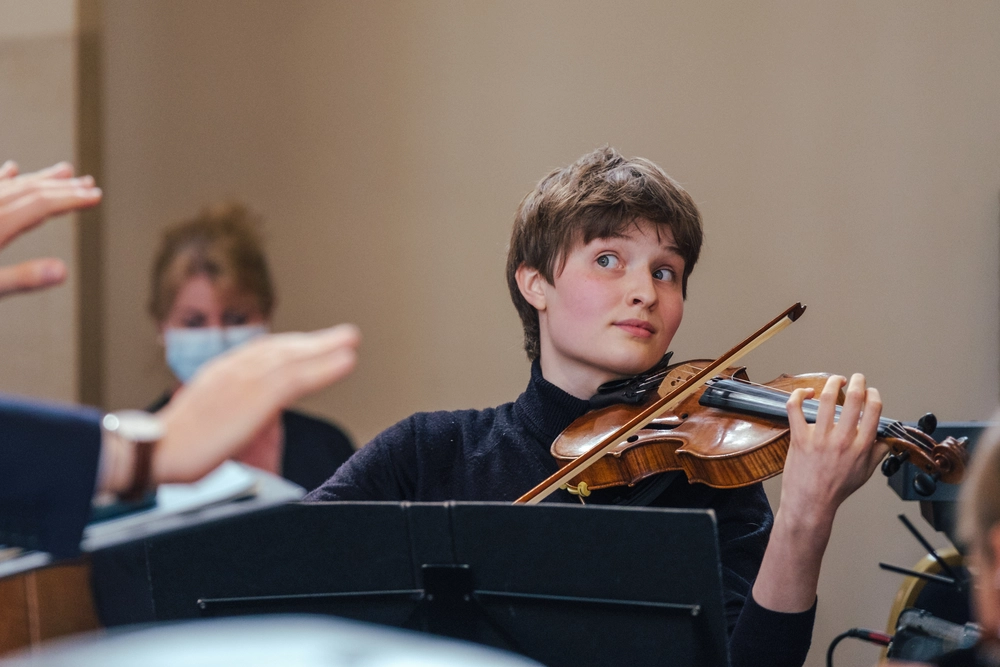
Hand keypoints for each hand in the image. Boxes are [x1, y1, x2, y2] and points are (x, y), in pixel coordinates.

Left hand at [0, 160, 101, 297]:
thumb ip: (23, 278)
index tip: (95, 196)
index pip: (41, 205)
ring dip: (41, 178)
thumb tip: (63, 271)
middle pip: (30, 191)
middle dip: (63, 187)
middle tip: (89, 183)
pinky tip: (12, 169)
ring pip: (13, 185)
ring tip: (64, 171)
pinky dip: (5, 177)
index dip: (71, 199)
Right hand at [152, 324, 360, 484]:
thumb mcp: (207, 427)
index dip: (291, 347)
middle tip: (344, 336)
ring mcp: (242, 381)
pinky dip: (325, 367)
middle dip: (314, 342)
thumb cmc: (171, 451)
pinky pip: (297, 378)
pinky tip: (346, 361)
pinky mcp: (252, 399)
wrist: (148, 453)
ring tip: (351, 341)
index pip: (261, 353)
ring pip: (292, 359)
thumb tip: (264, 423)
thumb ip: (236, 419)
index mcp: (219, 376)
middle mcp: (231, 371)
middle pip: (280, 350)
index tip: (314, 344)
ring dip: (326, 348)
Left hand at [781, 373, 887, 522]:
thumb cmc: (837, 489)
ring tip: (836, 380)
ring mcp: (820, 438)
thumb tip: (887, 437)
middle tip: (857, 378)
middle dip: (858, 382)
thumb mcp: (866, 472)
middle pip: (854, 399)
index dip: (874, 395)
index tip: (871, 391)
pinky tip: (805, 392)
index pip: (874, 410)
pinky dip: (799, 395)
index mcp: (861, 446)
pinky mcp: (799, 438)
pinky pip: (795, 408)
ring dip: (832, 383)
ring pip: (826, 398)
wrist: (811, 502)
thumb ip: (878, 452)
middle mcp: (843, 439)